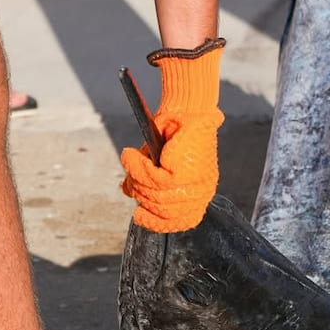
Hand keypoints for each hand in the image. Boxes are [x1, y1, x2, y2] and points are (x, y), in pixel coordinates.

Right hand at [120, 41, 223, 232]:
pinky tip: (134, 155)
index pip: (182, 221)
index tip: (140, 215)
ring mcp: (193, 184)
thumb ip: (149, 180)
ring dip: (138, 177)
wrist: (188, 107)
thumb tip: (128, 192)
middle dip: (142, 194)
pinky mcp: (182, 173)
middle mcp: (201, 191)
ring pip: (154, 195)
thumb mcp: (162, 161)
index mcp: (200, 192)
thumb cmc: (176, 131)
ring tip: (133, 161)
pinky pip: (152, 179)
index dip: (158, 222)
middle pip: (162, 211)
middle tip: (132, 178)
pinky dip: (138, 167)